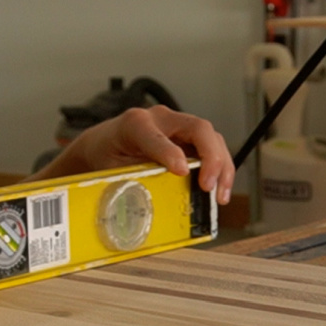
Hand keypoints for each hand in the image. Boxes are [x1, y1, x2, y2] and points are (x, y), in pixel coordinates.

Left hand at [28, 106, 234, 204]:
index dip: (170, 152)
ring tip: (219, 195)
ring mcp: (177, 127)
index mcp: (135, 124)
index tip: (181, 171)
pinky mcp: (188, 139)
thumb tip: (147, 206)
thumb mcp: (110, 169)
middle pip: (198, 128)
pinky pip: (211, 148)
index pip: (156, 136)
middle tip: (208, 186)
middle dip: (210, 157)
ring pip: (211, 138)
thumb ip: (130, 180)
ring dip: (222, 166)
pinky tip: (218, 190)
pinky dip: (219, 169)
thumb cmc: (106, 155)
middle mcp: (160, 119)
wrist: (104, 144)